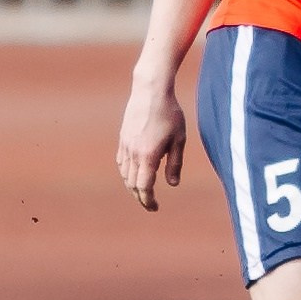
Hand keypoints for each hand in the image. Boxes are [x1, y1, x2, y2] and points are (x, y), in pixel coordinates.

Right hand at [116, 72, 185, 211]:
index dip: (148, 200)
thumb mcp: (179, 140)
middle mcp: (133, 153)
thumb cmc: (170, 114)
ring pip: (125, 174)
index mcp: (148, 156)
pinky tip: (134, 173)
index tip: (154, 208)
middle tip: (150, 204)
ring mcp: (125, 145)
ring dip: (132, 185)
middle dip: (140, 196)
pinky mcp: (122, 138)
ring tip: (143, 191)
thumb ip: (175, 163)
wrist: (150, 91)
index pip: (144, 186)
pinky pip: (121, 162)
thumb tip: (172, 184)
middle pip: (132, 183)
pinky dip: (126, 172)